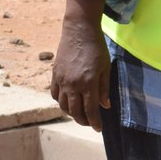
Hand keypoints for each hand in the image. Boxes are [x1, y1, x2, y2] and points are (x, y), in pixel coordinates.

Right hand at [49, 0, 110, 130]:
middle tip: (89, 123)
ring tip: (79, 115)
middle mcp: (73, 85)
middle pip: (75, 111)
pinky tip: (67, 102)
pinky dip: (61, 102)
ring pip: (63, 105)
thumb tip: (105, 106)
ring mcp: (61, 80)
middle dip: (83, 120)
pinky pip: (55, 94)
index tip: (98, 129)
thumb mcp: (106, 67)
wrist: (79, 30)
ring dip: (71, 113)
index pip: (90, 110)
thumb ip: (104, 88)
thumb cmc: (96, 47)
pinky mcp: (54, 75)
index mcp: (88, 83)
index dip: (94, 122)